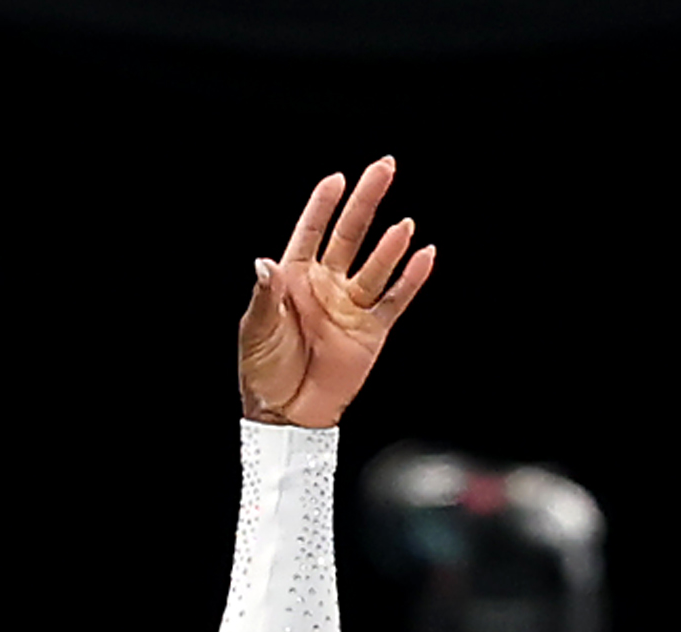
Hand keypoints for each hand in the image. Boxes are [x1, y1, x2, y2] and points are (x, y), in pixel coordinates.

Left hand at [237, 159, 435, 428]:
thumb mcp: (256, 332)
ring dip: (390, 244)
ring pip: (376, 265)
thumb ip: (265, 297)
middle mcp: (325, 286)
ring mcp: (350, 306)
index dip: (322, 207)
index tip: (336, 179)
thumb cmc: (263, 374)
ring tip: (403, 224)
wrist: (287, 414)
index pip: (310, 233)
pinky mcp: (371, 330)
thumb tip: (264, 264)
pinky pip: (395, 299)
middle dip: (366, 202)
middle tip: (384, 168)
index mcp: (293, 281)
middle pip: (350, 235)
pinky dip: (411, 279)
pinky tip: (424, 257)